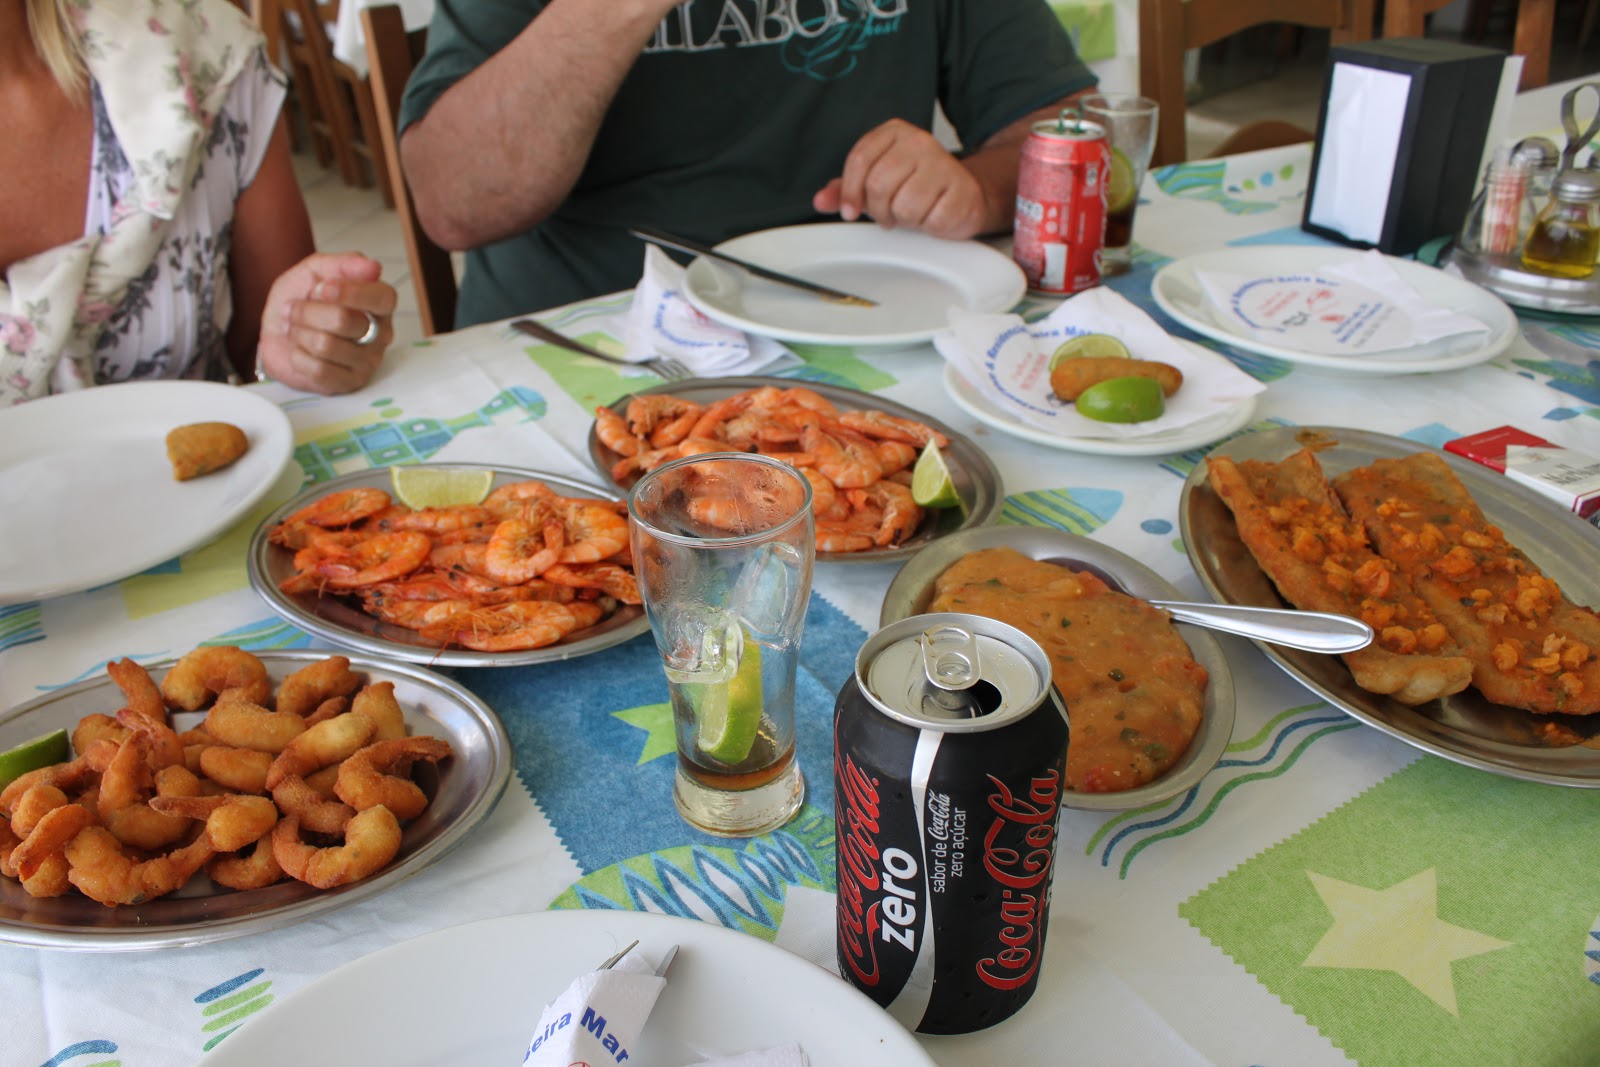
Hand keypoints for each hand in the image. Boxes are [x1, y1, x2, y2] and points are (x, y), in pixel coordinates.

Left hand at [257, 253, 396, 393]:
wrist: (278, 331)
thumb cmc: (302, 300)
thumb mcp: (315, 271)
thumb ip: (342, 264)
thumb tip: (373, 267)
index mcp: (379, 304)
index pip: (382, 298)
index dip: (350, 292)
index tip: (321, 288)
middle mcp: (380, 334)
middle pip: (344, 320)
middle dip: (307, 311)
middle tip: (295, 309)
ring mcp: (367, 362)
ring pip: (326, 344)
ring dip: (299, 333)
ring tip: (296, 329)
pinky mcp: (348, 384)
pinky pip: (318, 370)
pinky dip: (298, 356)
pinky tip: (300, 351)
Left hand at [812, 119, 988, 238]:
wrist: (964, 195)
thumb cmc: (917, 186)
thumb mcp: (877, 182)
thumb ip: (846, 189)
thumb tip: (821, 200)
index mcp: (895, 132)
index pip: (860, 159)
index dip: (849, 191)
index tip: (849, 210)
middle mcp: (920, 141)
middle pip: (878, 184)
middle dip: (879, 209)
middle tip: (889, 212)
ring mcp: (943, 163)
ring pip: (903, 205)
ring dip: (904, 219)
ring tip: (913, 211)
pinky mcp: (960, 189)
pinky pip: (929, 219)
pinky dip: (927, 225)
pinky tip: (933, 214)